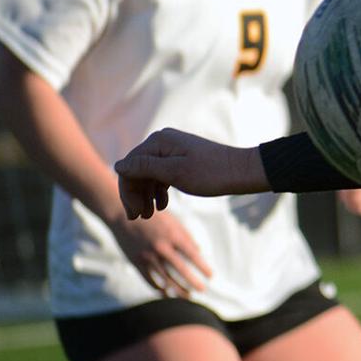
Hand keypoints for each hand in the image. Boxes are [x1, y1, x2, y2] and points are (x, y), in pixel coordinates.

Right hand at [108, 212, 213, 298]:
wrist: (123, 217)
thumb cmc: (152, 217)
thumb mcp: (173, 221)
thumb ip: (186, 236)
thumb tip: (198, 252)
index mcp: (172, 235)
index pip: (192, 254)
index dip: (202, 267)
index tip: (210, 276)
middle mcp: (161, 247)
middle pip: (180, 269)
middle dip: (192, 282)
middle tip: (202, 290)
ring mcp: (148, 256)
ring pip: (165, 278)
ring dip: (177, 289)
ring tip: (187, 296)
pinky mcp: (136, 262)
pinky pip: (149, 279)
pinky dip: (158, 288)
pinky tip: (166, 292)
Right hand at [115, 128, 267, 218]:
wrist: (242, 172)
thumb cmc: (211, 173)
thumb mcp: (175, 172)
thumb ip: (145, 168)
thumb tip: (118, 166)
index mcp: (158, 142)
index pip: (130, 167)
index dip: (128, 192)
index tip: (134, 215)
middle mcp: (163, 142)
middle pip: (138, 171)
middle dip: (136, 195)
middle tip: (140, 218)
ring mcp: (172, 150)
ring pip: (150, 174)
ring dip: (147, 195)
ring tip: (150, 215)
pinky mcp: (182, 159)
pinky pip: (162, 174)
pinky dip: (159, 190)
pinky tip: (161, 206)